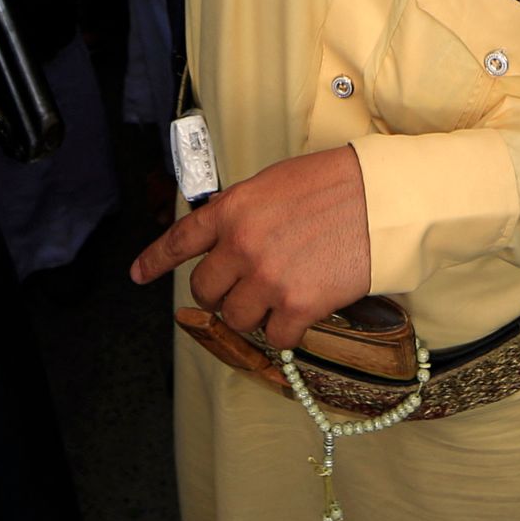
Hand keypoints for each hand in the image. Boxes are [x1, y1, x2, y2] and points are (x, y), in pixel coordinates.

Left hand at [131, 144, 369, 349]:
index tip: (138, 274)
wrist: (381, 198)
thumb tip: (229, 240)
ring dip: (254, 313)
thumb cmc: (335, 183)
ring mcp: (268, 279)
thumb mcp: (274, 184)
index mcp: (232, 210)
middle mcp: (242, 246)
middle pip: (206, 291)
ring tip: (280, 295)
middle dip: (221, 293)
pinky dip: (286, 330)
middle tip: (243, 288)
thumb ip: (243, 213)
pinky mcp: (298, 305)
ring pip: (238, 319)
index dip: (155, 260)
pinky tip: (301, 312)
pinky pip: (275, 337)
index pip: (181, 240)